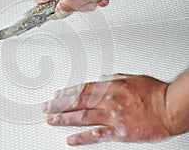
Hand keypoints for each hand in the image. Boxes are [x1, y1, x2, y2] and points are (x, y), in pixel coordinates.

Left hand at [42, 74, 173, 145]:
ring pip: (82, 117)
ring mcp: (112, 116)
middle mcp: (108, 100)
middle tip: (46, 108)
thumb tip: (98, 80)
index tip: (56, 95)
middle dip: (58, 105)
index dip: (66, 93)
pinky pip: (96, 135)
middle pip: (77, 102)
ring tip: (51, 120)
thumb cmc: (153, 92)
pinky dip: (82, 138)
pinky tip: (70, 139)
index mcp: (110, 86)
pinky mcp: (119, 132)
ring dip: (64, 119)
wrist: (169, 107)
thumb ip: (111, 79)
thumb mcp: (129, 77)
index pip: (81, 89)